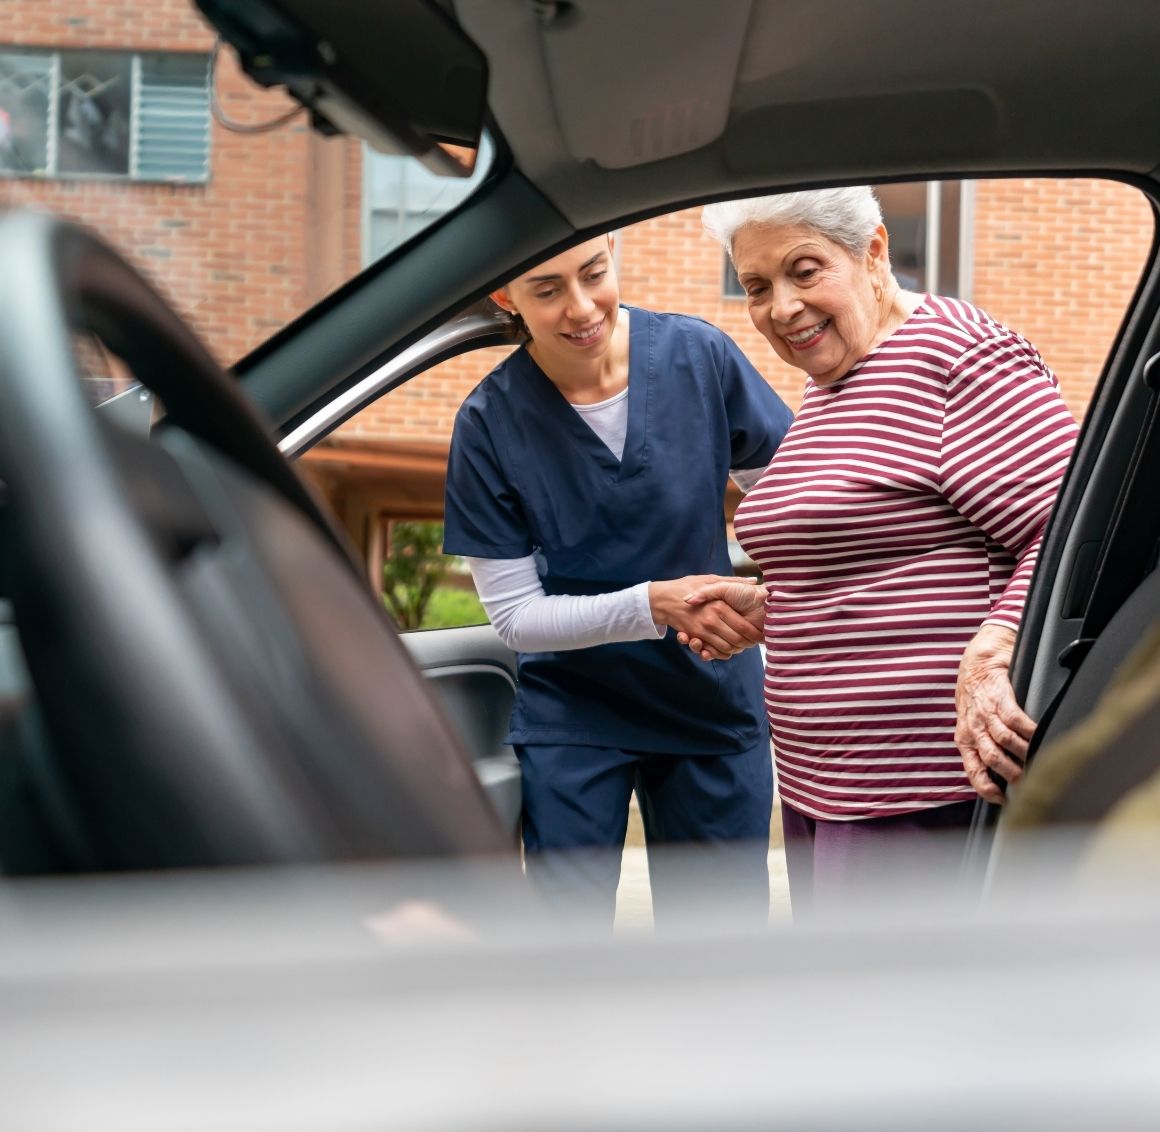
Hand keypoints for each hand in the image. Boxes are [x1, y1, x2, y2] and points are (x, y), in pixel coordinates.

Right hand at [648, 575, 762, 659]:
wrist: (663, 598)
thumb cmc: (687, 586)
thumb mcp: (710, 579)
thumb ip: (733, 581)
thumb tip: (754, 581)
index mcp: (719, 606)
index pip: (743, 627)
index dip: (754, 634)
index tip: (760, 633)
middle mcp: (711, 621)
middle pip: (737, 641)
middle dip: (747, 644)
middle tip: (752, 641)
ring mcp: (702, 631)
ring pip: (725, 649)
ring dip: (734, 650)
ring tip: (739, 644)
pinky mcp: (694, 638)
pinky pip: (711, 652)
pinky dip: (719, 654)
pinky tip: (723, 648)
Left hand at [954, 623, 1035, 803]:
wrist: (979, 660)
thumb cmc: (978, 695)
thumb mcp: (971, 724)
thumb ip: (983, 745)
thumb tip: (1003, 773)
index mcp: (964, 739)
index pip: (973, 771)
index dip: (987, 789)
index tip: (1003, 800)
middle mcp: (973, 728)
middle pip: (992, 759)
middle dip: (1012, 774)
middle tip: (1028, 781)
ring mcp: (986, 712)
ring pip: (1004, 741)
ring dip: (1023, 754)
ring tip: (1036, 760)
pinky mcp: (1000, 697)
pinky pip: (1016, 719)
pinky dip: (1030, 730)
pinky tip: (1040, 736)